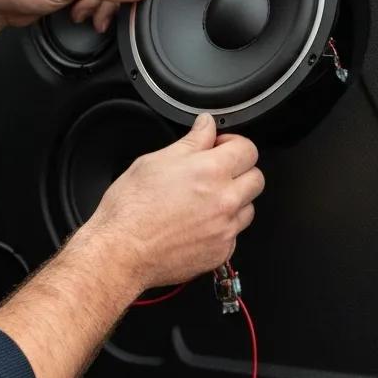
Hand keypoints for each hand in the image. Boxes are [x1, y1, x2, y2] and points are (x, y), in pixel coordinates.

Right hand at [85, 114, 264, 289]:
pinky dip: (222, 228)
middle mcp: (225, 200)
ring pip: (248, 207)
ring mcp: (226, 228)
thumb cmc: (130, 209)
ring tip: (204, 202)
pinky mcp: (222, 251)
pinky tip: (198, 224)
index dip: (233, 144)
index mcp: (211, 171)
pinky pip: (234, 234)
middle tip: (215, 174)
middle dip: (239, 172)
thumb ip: (190, 142)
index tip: (220, 148)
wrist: (121, 252)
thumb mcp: (155, 161)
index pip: (248, 149)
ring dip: (234, 201)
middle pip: (256, 178)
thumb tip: (206, 125)